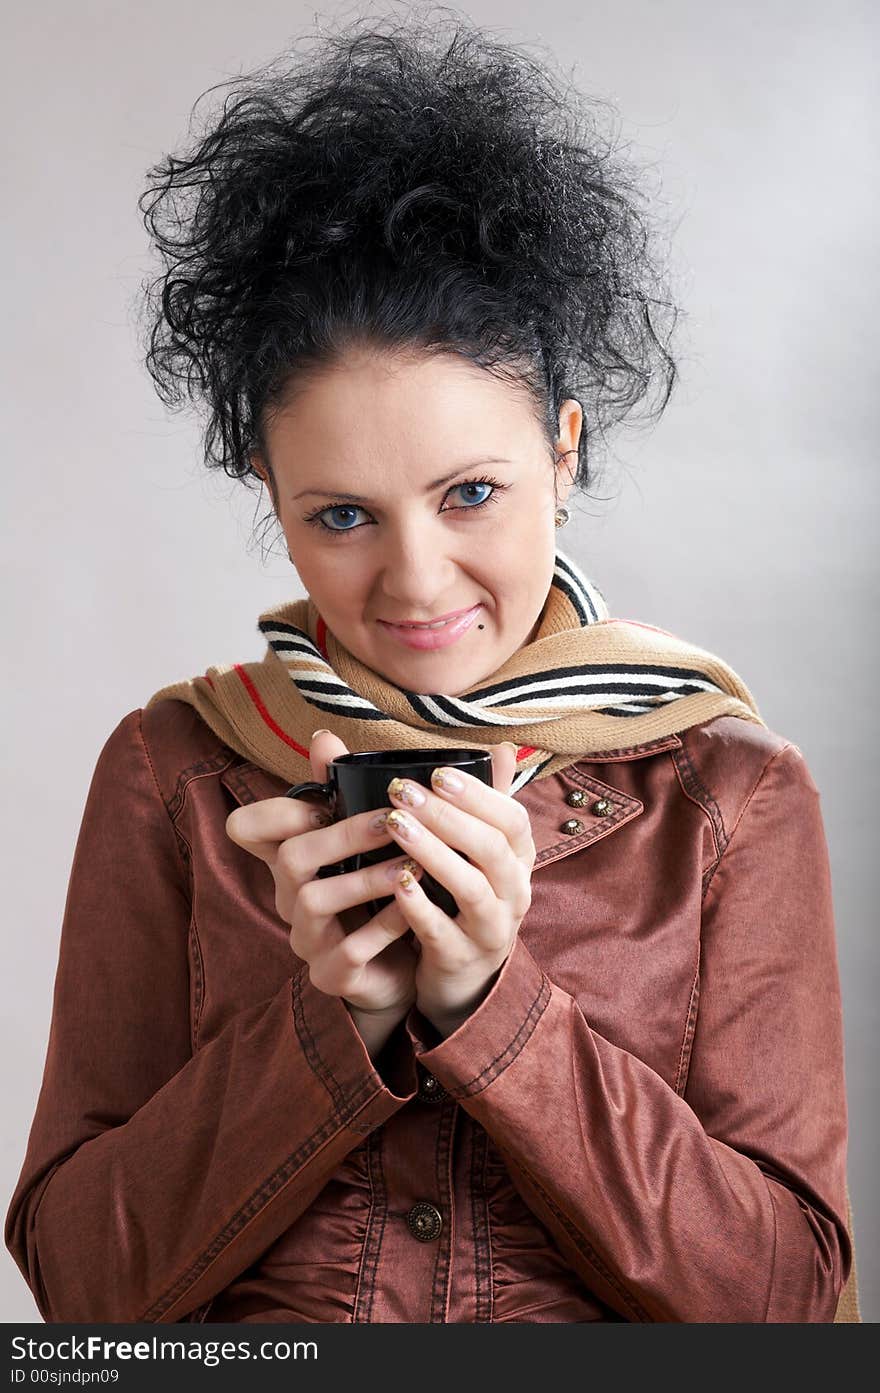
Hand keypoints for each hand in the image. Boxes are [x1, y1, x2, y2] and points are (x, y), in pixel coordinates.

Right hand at [224, 731, 420, 1053]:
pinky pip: (348, 951)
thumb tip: (324, 736)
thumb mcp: (365, 841)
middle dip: (342, 835)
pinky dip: (382, 926)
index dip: (273, 811)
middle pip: (291, 857)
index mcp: (292, 859)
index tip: (320, 802)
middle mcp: (289, 896)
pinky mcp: (331, 975)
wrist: (401, 966)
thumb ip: (347, 791)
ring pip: (314, 901)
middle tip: (390, 822)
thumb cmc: (380, 893)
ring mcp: (307, 939)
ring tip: (410, 864)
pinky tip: (415, 907)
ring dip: (364, 879)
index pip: (247, 828)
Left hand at [381, 743, 535, 1037]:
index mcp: (518, 860)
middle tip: (403, 791)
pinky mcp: (461, 959)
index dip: (478, 794)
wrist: (463, 978)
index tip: (437, 772)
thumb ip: (485, 802)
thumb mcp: (481, 852)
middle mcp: (513, 893)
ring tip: (395, 825)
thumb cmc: (465, 900)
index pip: (512, 820)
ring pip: (471, 888)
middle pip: (492, 849)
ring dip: (433, 853)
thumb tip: (503, 746)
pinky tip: (395, 882)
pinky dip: (419, 906)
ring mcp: (491, 929)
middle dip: (447, 816)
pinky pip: (442, 932)